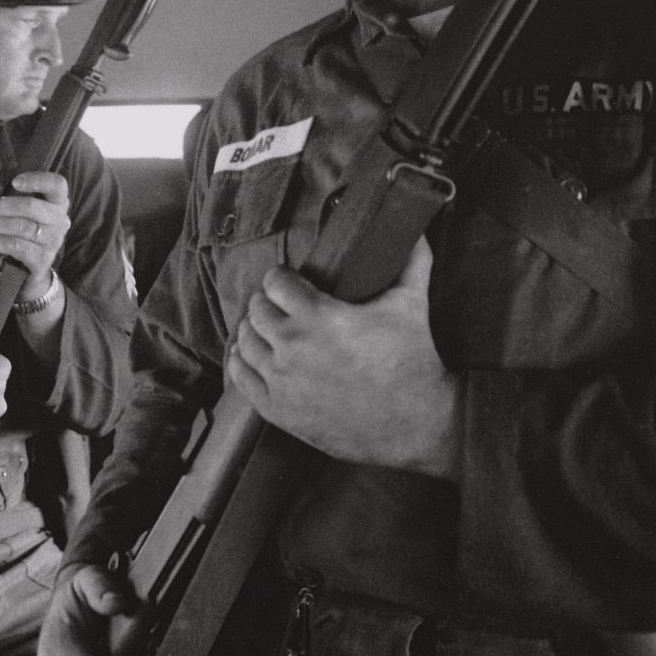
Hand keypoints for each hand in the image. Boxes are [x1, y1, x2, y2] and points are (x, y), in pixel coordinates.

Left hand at [0, 171, 69, 302]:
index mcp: (57, 202)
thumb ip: (1, 194)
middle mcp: (60, 220)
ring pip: (22, 227)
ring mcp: (54, 241)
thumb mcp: (11, 210)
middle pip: (32, 206)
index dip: (37, 180)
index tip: (15, 182)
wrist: (29, 269)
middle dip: (4, 206)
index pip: (57, 184)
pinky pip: (18, 246)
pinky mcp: (42, 259)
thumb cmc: (22, 231)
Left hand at [226, 237, 462, 476]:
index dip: (279, 277)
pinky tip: (247, 355)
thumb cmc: (413, 362)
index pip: (275, 283)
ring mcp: (282, 380)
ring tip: (264, 326)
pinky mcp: (279, 410)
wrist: (415, 424)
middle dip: (265, 301)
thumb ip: (411, 261)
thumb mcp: (412, 305)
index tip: (287, 279)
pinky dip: (240, 362)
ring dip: (252, 329)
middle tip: (277, 302)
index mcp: (318, 317)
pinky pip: (241, 378)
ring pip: (245, 341)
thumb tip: (415, 231)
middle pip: (257, 310)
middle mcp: (292, 347)